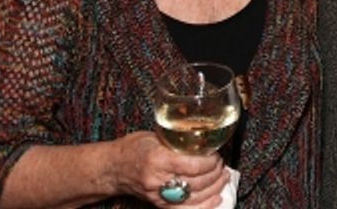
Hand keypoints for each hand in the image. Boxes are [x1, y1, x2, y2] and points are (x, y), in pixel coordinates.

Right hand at [108, 131, 228, 206]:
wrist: (113, 168)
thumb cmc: (134, 148)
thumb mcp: (156, 136)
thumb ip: (178, 140)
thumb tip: (205, 139)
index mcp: (158, 159)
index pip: (193, 165)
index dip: (211, 161)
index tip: (216, 154)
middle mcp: (158, 180)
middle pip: (197, 182)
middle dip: (215, 173)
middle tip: (221, 164)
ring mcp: (158, 196)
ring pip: (195, 198)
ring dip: (215, 188)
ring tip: (223, 178)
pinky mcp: (159, 205)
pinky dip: (204, 206)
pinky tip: (217, 199)